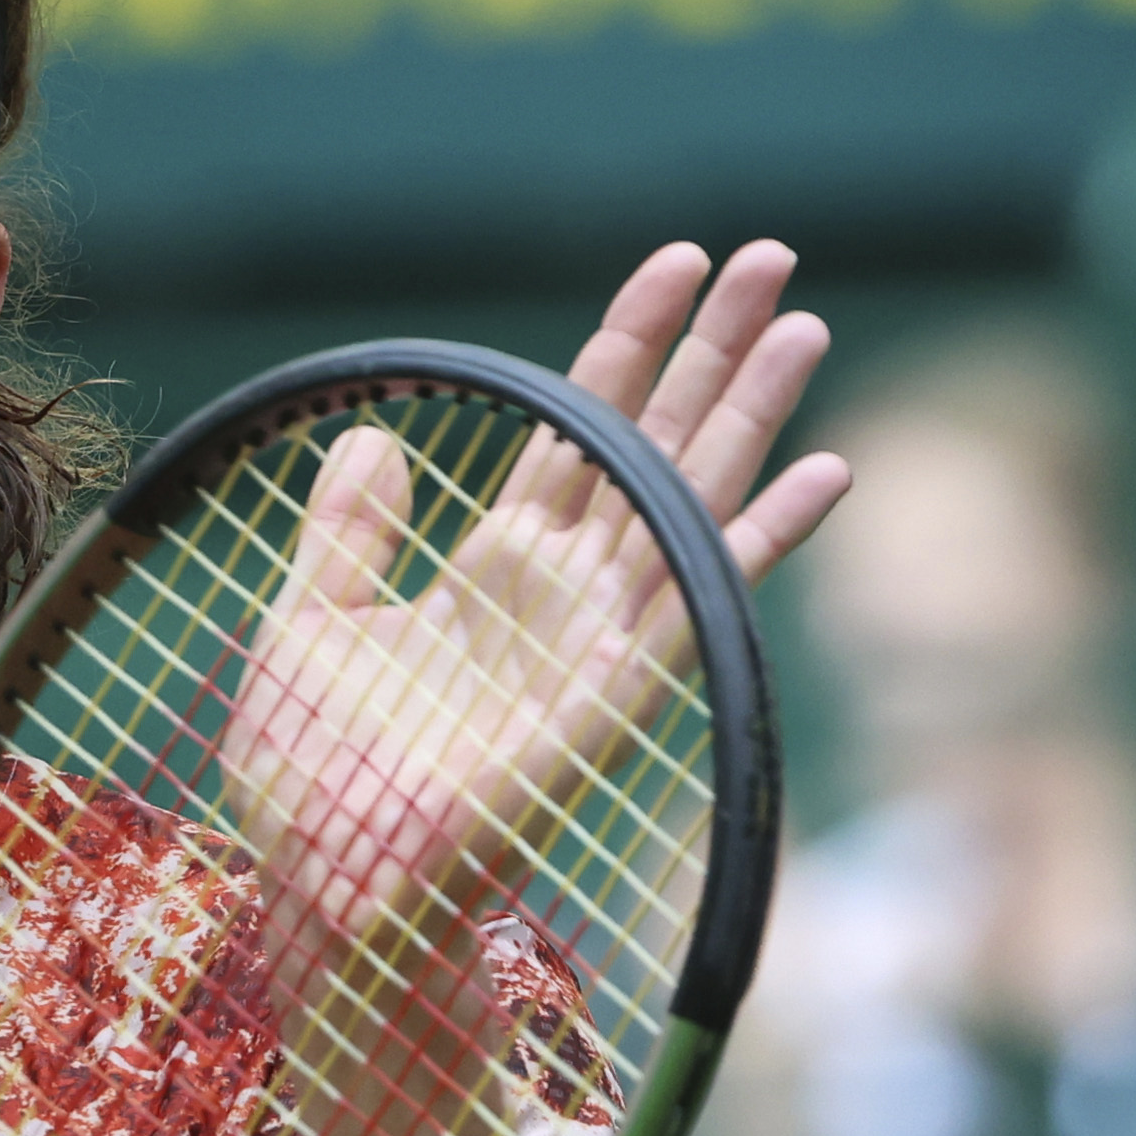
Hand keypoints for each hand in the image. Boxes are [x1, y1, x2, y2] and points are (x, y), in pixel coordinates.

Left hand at [218, 244, 850, 1135]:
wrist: (331, 881)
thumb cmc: (311, 779)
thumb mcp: (307, 625)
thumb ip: (349, 534)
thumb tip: (375, 437)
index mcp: (496, 565)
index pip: (579, 424)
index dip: (628, 343)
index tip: (676, 261)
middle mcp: (566, 588)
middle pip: (656, 437)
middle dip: (713, 347)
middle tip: (773, 255)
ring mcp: (602, 634)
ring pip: (693, 492)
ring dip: (753, 411)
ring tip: (805, 320)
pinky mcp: (624, 686)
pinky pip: (707, 594)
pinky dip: (766, 535)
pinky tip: (827, 472)